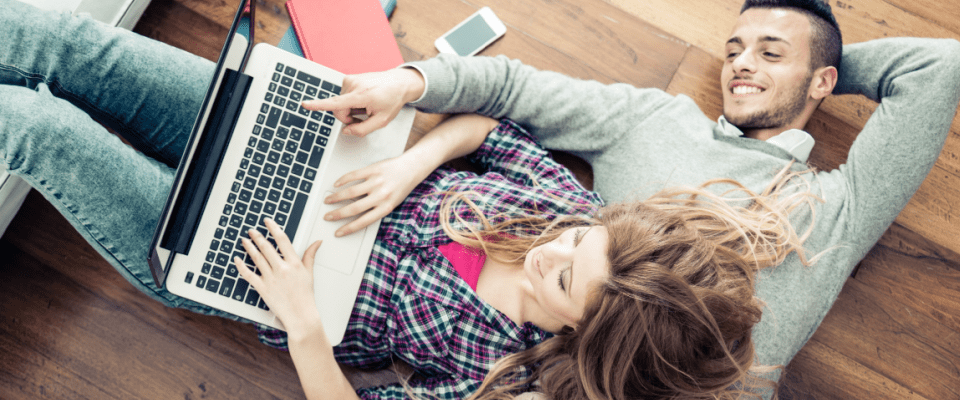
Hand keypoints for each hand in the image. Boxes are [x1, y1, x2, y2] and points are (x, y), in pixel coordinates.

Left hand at [235, 218, 323, 333]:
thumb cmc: (306, 296)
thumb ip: (310, 255)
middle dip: (258, 236)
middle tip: (252, 230)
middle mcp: (282, 268)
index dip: (274, 228)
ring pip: (257, 258)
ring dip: (249, 247)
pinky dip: (241, 266)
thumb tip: (317, 242)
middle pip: (267, 247)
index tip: (267, 221)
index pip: (282, 240)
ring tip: (244, 240)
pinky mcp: (262, 288)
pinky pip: (249, 274)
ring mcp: (271, 278)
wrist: (300, 315)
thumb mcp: (309, 273)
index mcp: (294, 263)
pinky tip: (237, 259)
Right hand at [302, 67, 424, 136]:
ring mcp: (350, 80)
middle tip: (363, 118)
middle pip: (338, 110)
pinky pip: (343, 97)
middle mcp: (353, 85)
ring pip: (340, 104)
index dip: (318, 105)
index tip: (304, 104)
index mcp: (362, 95)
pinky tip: (363, 100)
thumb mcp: (381, 121)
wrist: (399, 82)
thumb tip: (345, 131)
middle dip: (348, 118)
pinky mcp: (349, 78)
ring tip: (366, 106)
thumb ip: (362, 130)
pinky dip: (351, 102)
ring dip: (351, 109)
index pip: (336, 103)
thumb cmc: (392, 100)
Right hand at [324, 152, 429, 236]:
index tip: (338, 232)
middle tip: (328, 217)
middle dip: (337, 214)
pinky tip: (336, 185)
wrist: (412, 168)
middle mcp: (381, 195)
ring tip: (328, 201)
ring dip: (336, 197)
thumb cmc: (402, 186)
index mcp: (386, 207)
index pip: (363, 222)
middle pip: (353, 208)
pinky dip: (343, 180)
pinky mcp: (373, 169)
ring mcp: (376, 182)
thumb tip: (356, 216)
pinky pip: (354, 175)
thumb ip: (376, 209)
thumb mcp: (392, 203)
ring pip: (350, 192)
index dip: (348, 228)